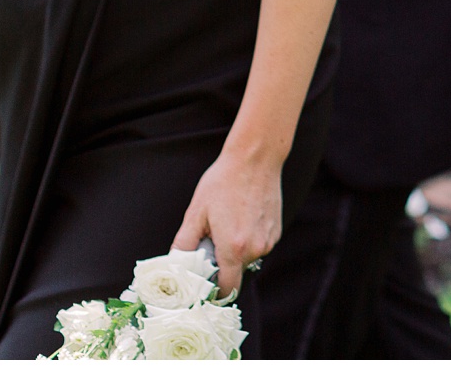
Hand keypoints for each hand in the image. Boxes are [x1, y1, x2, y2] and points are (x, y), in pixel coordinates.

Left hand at [172, 148, 281, 295]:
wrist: (255, 158)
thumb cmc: (224, 182)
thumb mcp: (196, 212)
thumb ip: (184, 243)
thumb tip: (174, 263)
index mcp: (233, 248)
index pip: (227, 289)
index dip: (215, 291)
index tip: (205, 284)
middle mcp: (255, 249)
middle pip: (236, 272)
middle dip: (222, 263)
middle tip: (212, 239)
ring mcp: (268, 240)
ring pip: (247, 258)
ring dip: (236, 250)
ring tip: (228, 222)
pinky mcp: (276, 231)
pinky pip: (258, 244)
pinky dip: (248, 238)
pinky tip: (242, 216)